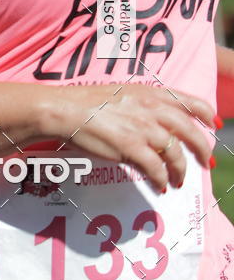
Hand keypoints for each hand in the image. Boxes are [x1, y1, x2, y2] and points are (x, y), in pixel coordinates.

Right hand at [55, 83, 214, 192]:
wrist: (66, 110)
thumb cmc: (88, 103)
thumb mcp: (122, 94)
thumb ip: (144, 105)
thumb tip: (158, 124)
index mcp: (150, 93)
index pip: (190, 101)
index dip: (205, 114)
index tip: (213, 125)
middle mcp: (152, 109)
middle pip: (189, 132)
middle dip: (202, 150)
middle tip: (206, 163)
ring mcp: (143, 128)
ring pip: (176, 154)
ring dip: (181, 171)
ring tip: (178, 181)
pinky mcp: (131, 147)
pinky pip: (156, 168)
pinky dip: (161, 180)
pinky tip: (160, 186)